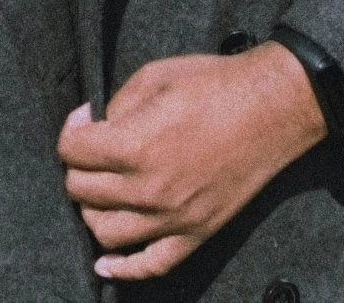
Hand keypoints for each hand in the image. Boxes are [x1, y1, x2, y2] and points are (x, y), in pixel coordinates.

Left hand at [56, 42, 328, 281]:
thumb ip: (116, 104)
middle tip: (94, 150)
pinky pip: (151, 265)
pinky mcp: (196, 234)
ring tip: (104, 189)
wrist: (271, 108)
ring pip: (104, 232)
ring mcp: (172, 217)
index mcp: (134, 145)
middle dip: (79, 167)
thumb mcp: (155, 75)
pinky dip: (123, 269)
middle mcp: (148, 189)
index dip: (72, 131)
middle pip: (81, 191)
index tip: (85, 121)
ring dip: (93, 210)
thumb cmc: (215, 84)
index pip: (71, 151)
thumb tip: (93, 124)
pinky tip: (105, 263)